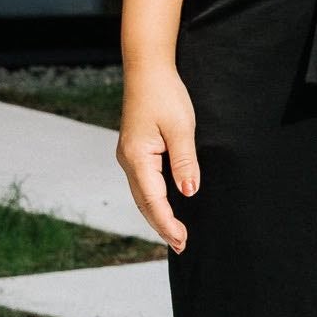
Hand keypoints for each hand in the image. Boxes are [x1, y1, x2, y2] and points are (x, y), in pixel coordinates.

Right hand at [117, 62, 200, 250]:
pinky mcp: (135, 151)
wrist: (147, 70)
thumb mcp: (181, 128)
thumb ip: (184, 162)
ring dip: (157, 215)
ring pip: (142, 195)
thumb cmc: (165, 94)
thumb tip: (189, 192)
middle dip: (162, 226)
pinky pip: (143, 183)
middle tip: (182, 246)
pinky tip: (165, 207)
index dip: (168, 223)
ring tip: (175, 234)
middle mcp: (128, 160)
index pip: (153, 200)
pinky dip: (153, 200)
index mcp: (137, 157)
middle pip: (144, 203)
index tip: (182, 240)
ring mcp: (129, 156)